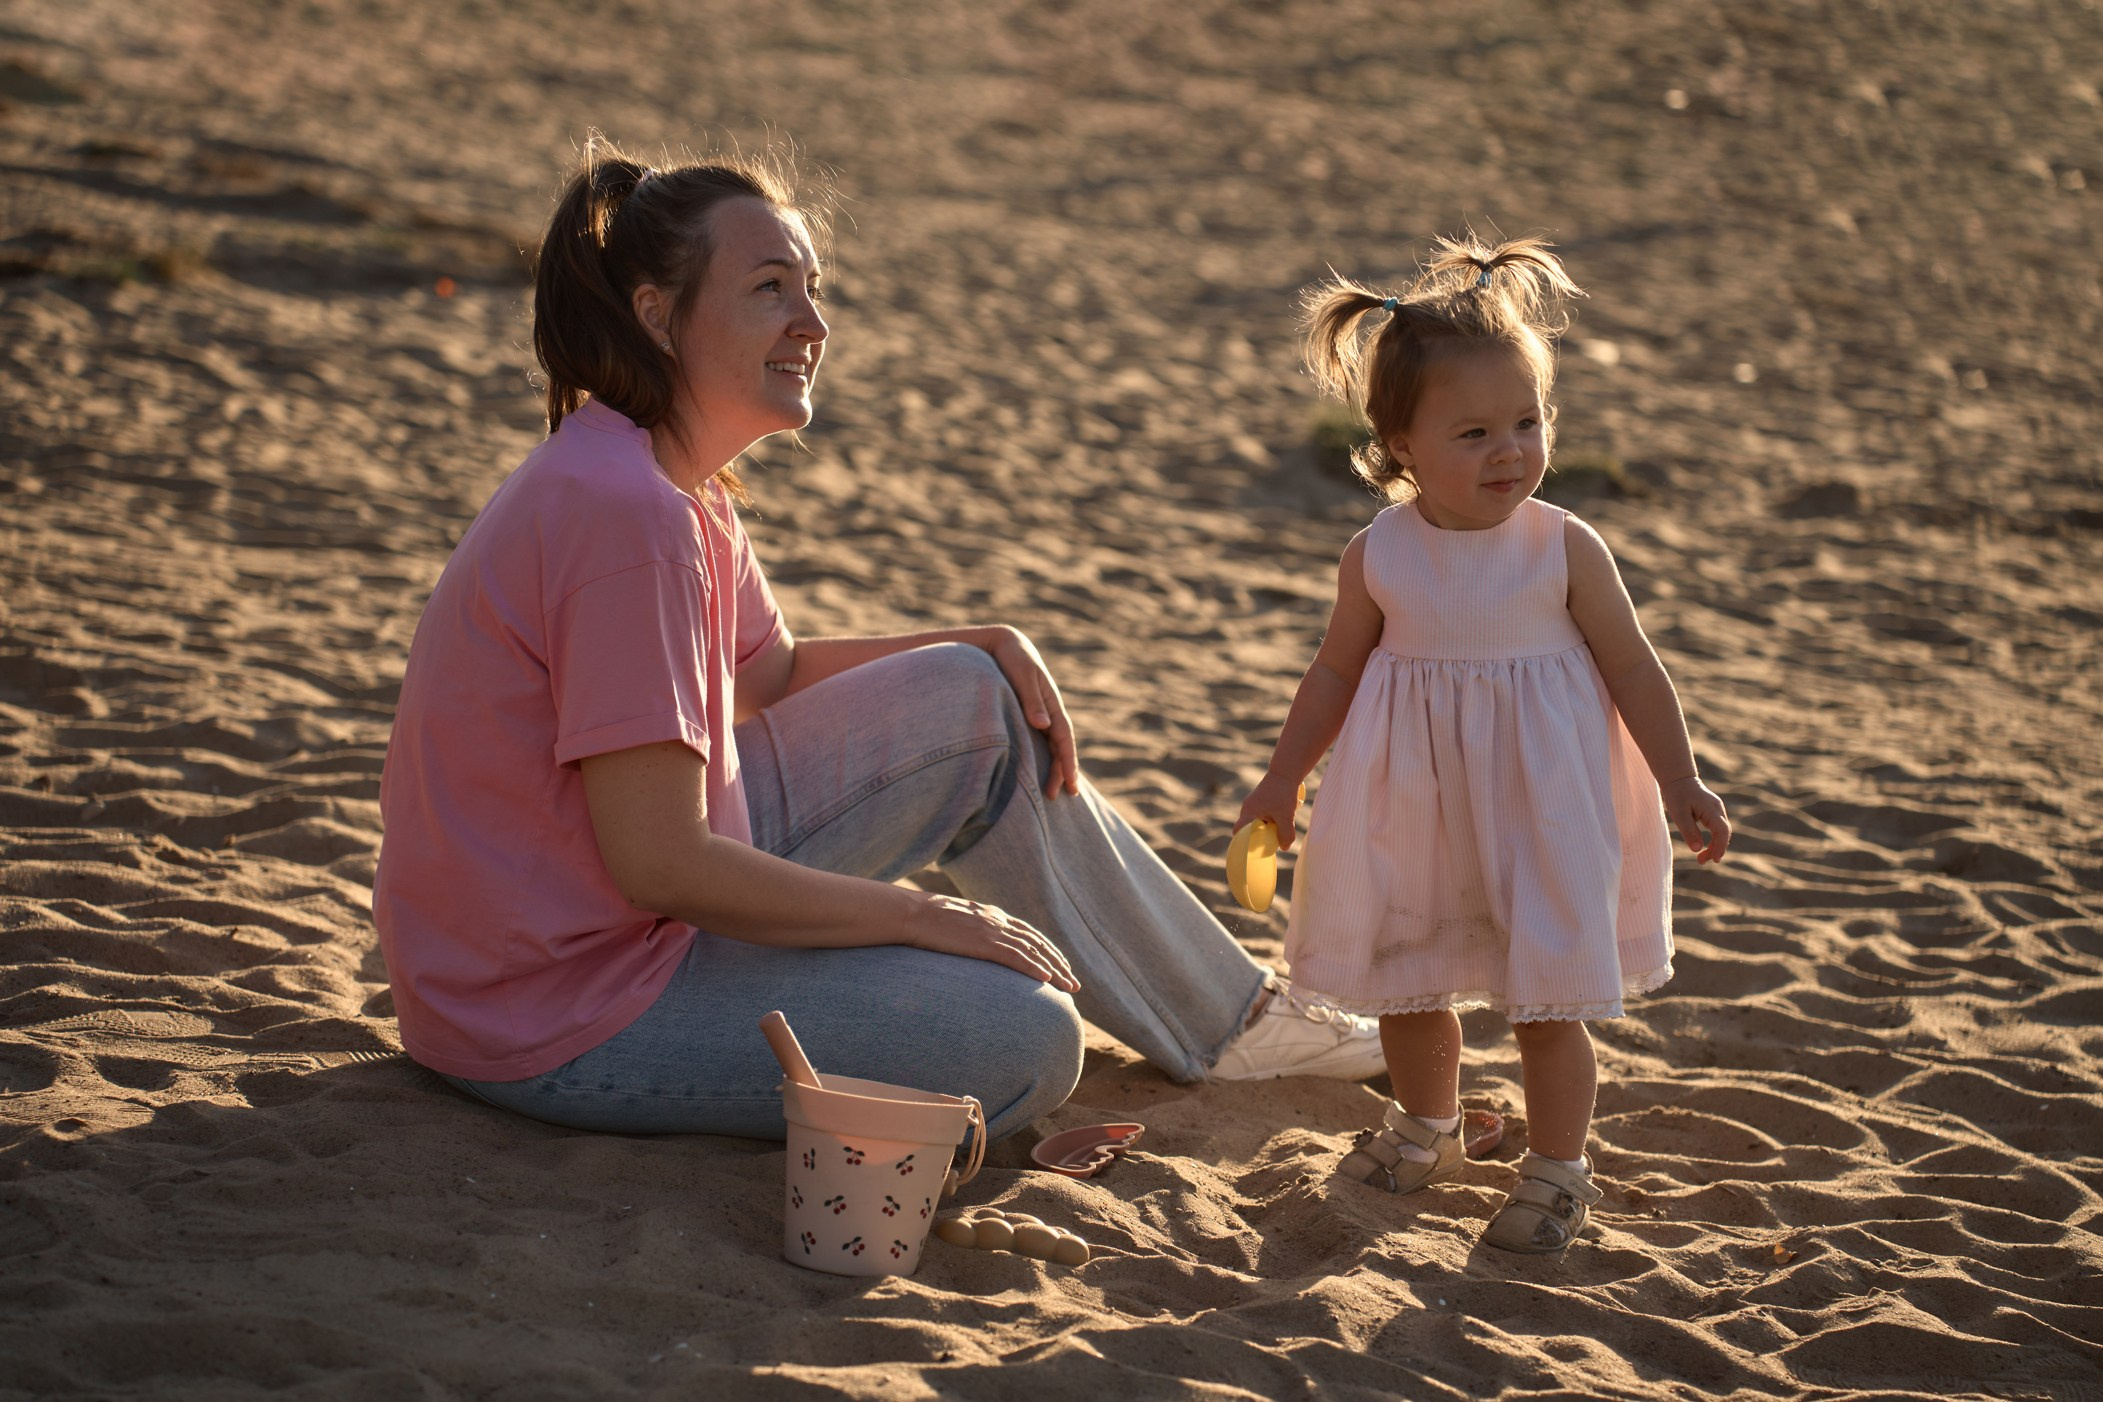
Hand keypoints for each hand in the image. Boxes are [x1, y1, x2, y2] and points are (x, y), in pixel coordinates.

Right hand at [902, 892, 1079, 992]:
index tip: (1059, 965)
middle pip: (1038, 944)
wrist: (910, 913)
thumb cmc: (922, 920)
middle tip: (1073, 982)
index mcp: (991, 915)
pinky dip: (1033, 968)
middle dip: (1058, 963)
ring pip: (1033, 953)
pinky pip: (1016, 958)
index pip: (1028, 933)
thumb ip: (965, 932)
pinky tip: (1047, 980)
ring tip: (1069, 987)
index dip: (1046, 950)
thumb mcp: (951, 923)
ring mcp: (992, 931)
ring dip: (1054, 971)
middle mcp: (998, 921)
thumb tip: (965, 944)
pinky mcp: (984, 943)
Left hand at [983, 626, 1079, 799]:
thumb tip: (1043, 725)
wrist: (1006, 644)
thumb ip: (1031, 700)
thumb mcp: (1021, 676)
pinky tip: (1042, 769)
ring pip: (1053, 745)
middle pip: (1061, 746)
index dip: (1068, 762)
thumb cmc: (1013, 658)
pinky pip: (1042, 740)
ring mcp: (1042, 713)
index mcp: (1051, 703)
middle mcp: (1050, 711)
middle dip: (1064, 771)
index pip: (1064, 738)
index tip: (1070, 784)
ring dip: (1055, 767)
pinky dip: (1046, 756)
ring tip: (1054, 791)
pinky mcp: (1031, 714)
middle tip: (1064, 795)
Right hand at [1236, 772, 1302, 850]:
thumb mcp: (1287, 816)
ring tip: (1280, 823)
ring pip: (1258, 821)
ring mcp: (1254, 803)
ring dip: (1268, 826)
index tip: (1255, 848)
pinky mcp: (1261, 799)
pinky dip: (1271, 818)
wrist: (1287, 771)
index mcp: (1248, 812)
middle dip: (1260, 835)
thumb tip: (1284, 848)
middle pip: (1249, 828)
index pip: (1238, 832)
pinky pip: (1263, 814)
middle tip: (1274, 838)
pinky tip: (1282, 815)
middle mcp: (1248, 807)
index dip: (1244, 842)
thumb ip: (1286, 834)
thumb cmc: (1283, 793)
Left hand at [1662, 776, 1730, 862]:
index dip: (1720, 846)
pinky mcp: (1713, 812)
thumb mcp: (1678, 814)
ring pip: (1722, 832)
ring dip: (1715, 846)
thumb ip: (1689, 831)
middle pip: (1724, 833)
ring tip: (1701, 859)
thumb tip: (1697, 849)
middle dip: (1716, 849)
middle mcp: (1717, 809)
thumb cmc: (1677, 795)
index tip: (1715, 859)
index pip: (1722, 830)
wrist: (1678, 779)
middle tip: (1701, 861)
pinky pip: (1718, 828)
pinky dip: (1714, 839)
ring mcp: (1717, 810)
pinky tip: (1705, 847)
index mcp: (1711, 809)